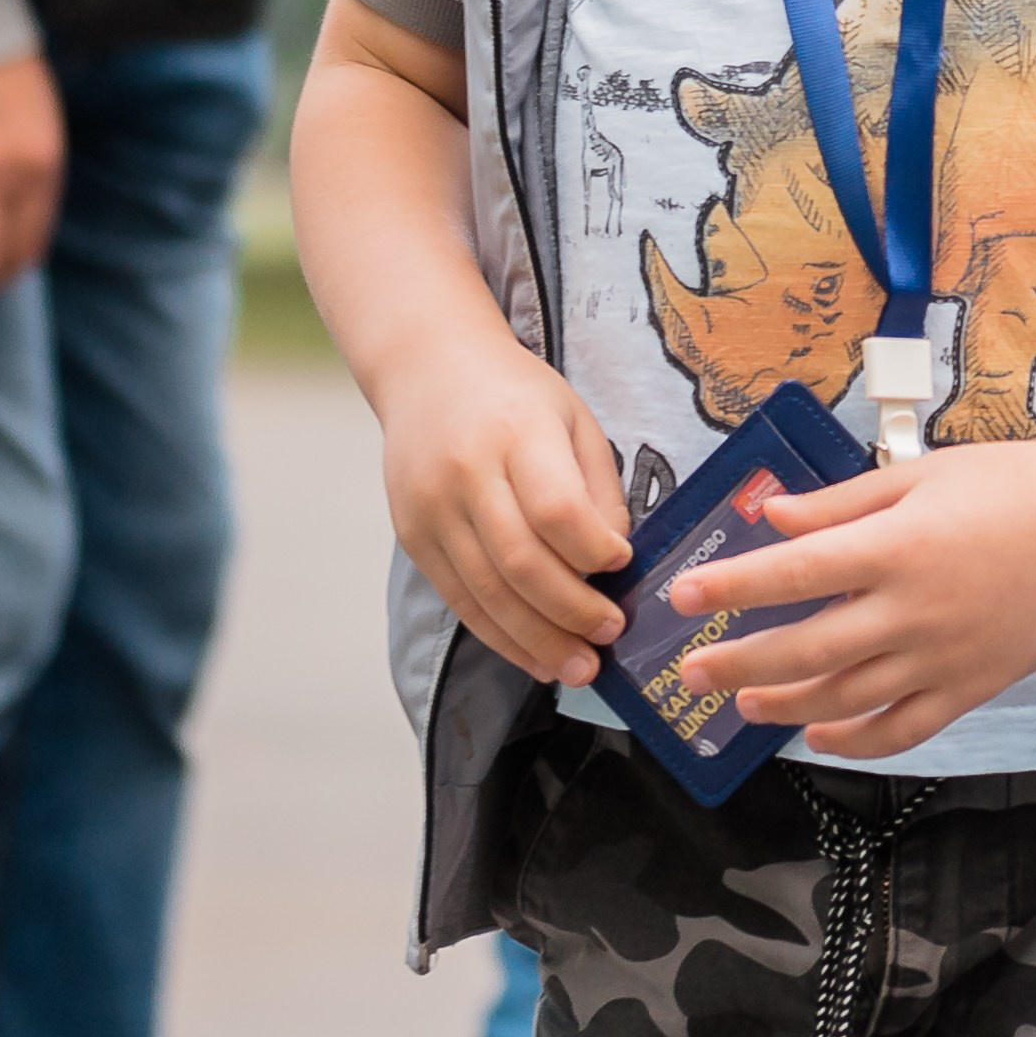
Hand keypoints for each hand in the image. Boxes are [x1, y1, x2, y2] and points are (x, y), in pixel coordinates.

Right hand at [376, 325, 631, 686]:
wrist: (426, 369)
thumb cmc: (515, 394)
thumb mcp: (572, 417)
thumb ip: (597, 486)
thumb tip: (614, 560)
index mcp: (517, 432)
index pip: (556, 507)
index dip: (593, 548)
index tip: (623, 565)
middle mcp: (466, 471)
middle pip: (520, 561)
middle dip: (571, 611)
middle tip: (610, 636)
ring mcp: (431, 507)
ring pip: (486, 592)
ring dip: (536, 640)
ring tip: (578, 667)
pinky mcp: (412, 536)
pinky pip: (459, 599)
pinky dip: (499, 635)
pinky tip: (533, 656)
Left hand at [669, 433, 1035, 761]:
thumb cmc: (1008, 482)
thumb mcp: (918, 475)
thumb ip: (841, 503)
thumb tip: (772, 517)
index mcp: (896, 547)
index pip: (794, 572)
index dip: (733, 585)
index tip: (682, 596)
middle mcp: (913, 611)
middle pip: (807, 649)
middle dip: (740, 663)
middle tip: (692, 672)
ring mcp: (944, 657)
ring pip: (848, 698)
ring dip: (786, 706)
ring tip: (744, 704)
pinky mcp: (972, 687)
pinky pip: (904, 729)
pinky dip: (857, 741)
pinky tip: (821, 737)